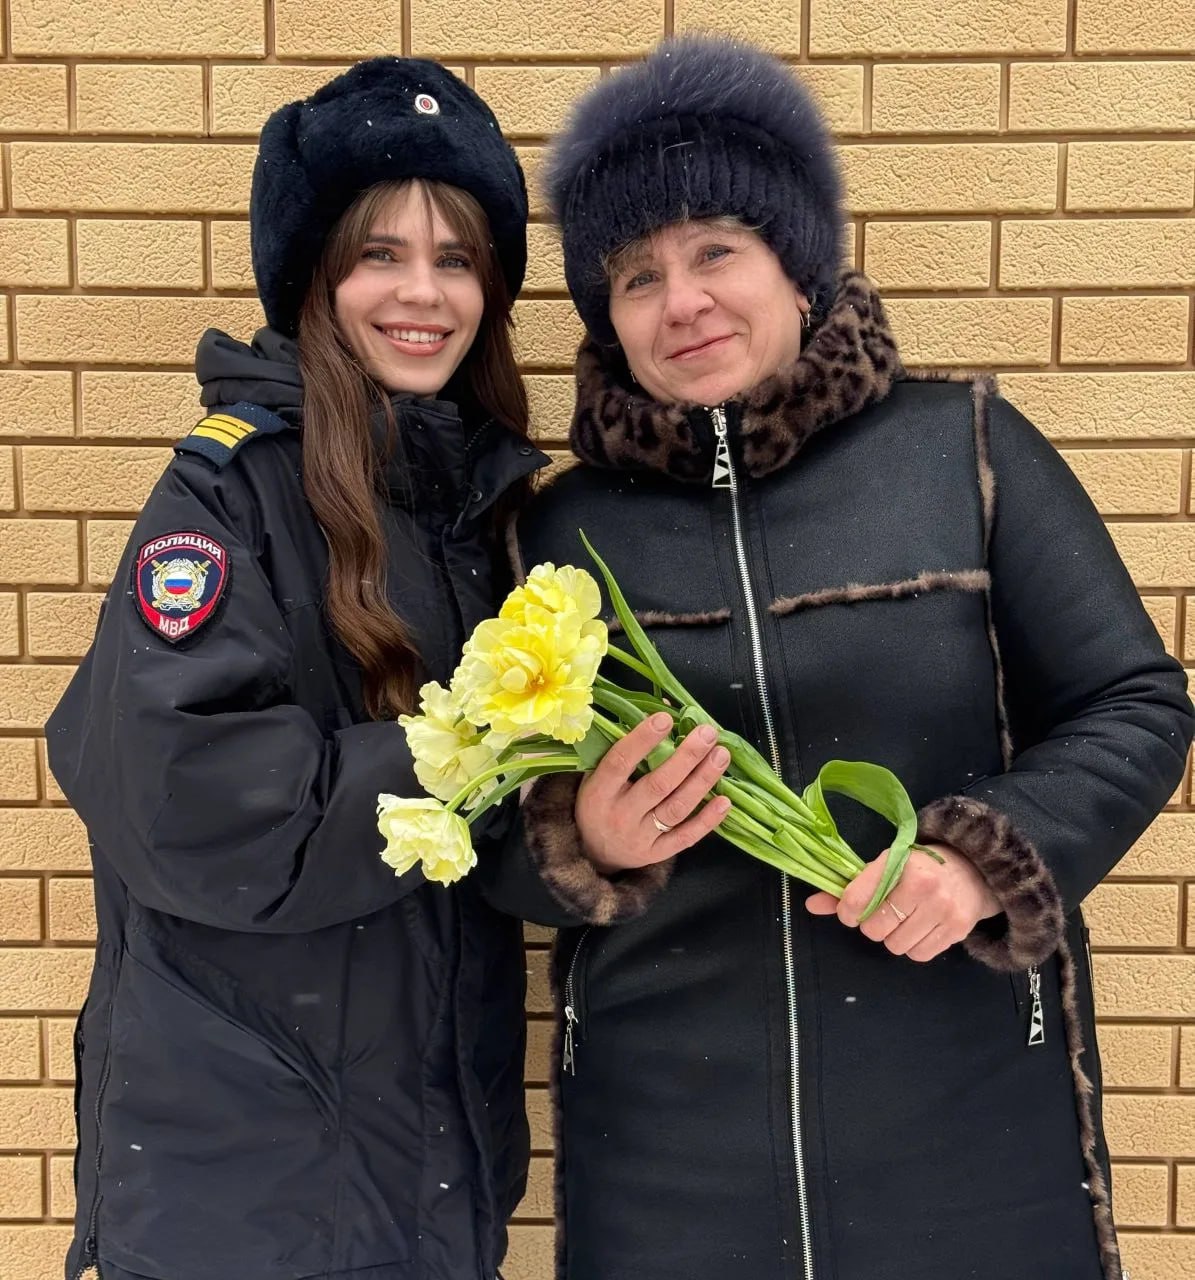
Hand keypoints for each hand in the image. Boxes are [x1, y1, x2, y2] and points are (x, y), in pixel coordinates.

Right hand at [576, 713, 731, 873]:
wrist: (593, 852)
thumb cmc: (599, 803)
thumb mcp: (599, 774)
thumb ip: (627, 745)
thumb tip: (666, 709)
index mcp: (599, 792)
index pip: (620, 762)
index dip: (643, 740)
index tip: (666, 719)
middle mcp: (620, 815)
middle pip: (658, 785)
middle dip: (687, 757)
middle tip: (707, 733)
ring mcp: (640, 837)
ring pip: (676, 808)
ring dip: (702, 781)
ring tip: (721, 756)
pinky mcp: (657, 854)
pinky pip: (686, 837)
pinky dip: (707, 820)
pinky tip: (725, 800)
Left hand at [804, 843, 1000, 962]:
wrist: (972, 870)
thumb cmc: (918, 866)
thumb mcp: (884, 866)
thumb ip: (848, 887)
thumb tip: (811, 905)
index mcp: (900, 864)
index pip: (857, 901)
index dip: (847, 912)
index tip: (852, 911)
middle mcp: (923, 887)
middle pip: (874, 929)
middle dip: (872, 925)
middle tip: (883, 913)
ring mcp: (943, 910)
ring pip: (895, 946)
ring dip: (893, 937)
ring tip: (903, 919)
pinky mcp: (957, 930)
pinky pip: (918, 955)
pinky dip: (913, 947)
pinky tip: (919, 928)